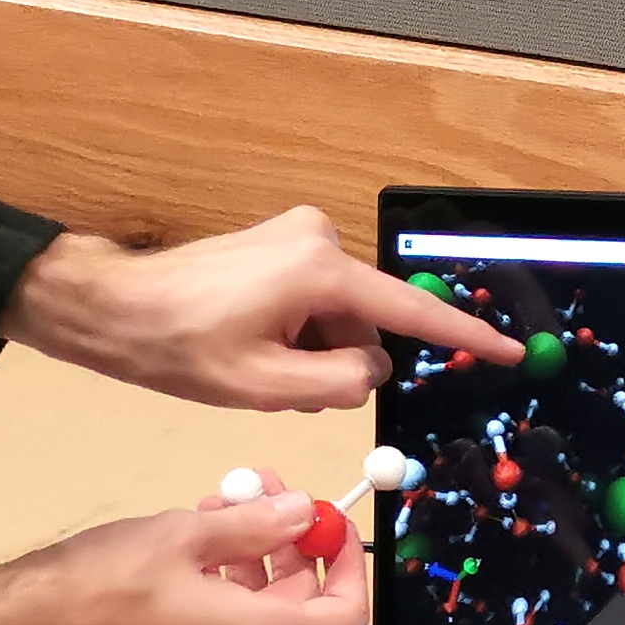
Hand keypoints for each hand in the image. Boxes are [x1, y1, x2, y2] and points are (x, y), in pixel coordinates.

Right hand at [0, 489, 367, 624]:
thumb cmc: (106, 581)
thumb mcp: (187, 535)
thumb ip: (256, 524)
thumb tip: (302, 512)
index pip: (343, 617)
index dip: (351, 566)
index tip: (333, 521)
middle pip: (300, 604)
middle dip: (294, 542)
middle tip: (268, 487)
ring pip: (257, 604)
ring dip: (253, 548)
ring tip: (223, 497)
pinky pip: (221, 615)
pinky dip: (222, 571)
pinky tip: (195, 528)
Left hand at [2, 207, 521, 410]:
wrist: (115, 308)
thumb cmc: (177, 345)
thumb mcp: (264, 386)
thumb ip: (338, 384)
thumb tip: (373, 371)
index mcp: (320, 271)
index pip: (410, 313)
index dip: (464, 338)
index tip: (509, 351)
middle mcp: (318, 240)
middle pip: (366, 326)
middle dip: (335, 364)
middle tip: (276, 384)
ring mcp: (299, 237)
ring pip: (339, 321)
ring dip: (311, 354)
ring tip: (254, 365)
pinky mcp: (281, 245)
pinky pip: (315, 304)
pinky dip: (296, 335)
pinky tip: (252, 345)